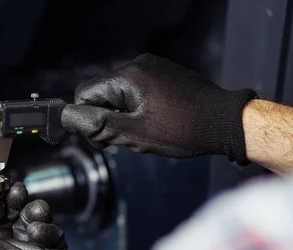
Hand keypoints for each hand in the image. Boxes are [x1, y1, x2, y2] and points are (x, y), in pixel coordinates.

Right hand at [61, 53, 257, 164]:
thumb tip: (67, 117)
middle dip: (108, 120)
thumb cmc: (182, 130)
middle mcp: (138, 65)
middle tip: (128, 140)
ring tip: (147, 133)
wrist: (225, 122)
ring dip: (124, 117)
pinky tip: (157, 124)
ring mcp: (153, 67)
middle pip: (102, 94)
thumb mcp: (135, 134)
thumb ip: (98, 125)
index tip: (104, 141)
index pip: (85, 94)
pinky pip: (138, 92)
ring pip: (119, 96)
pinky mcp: (165, 74)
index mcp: (127, 76)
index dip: (88, 120)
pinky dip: (139, 110)